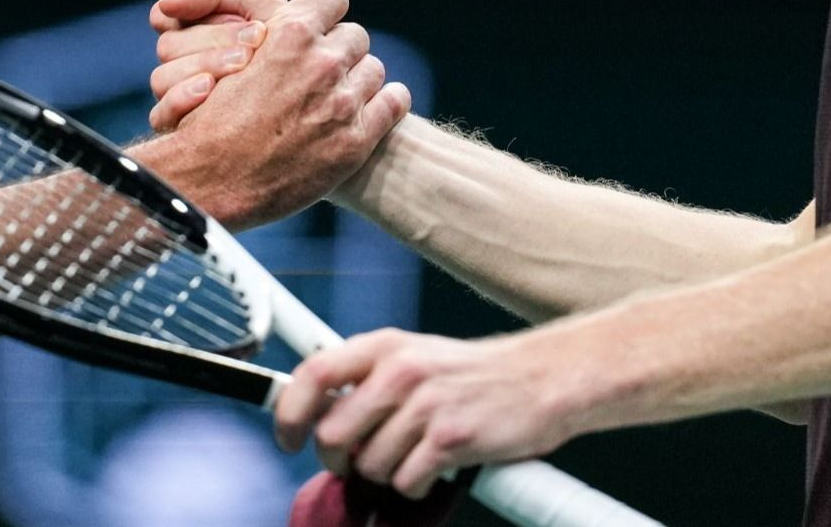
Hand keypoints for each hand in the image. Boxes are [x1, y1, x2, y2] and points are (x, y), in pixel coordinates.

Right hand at [141, 0, 408, 228]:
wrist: (208, 182)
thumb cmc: (209, 121)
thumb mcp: (230, 59)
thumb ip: (268, 36)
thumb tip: (289, 25)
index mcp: (289, 33)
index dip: (325, 14)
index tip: (319, 29)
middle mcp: (321, 62)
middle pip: (356, 36)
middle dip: (339, 51)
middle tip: (321, 73)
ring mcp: (341, 102)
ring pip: (374, 69)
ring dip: (357, 80)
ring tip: (336, 98)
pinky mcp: (355, 141)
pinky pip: (393, 102)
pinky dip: (386, 102)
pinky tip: (370, 110)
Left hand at [274, 329, 580, 498]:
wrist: (541, 379)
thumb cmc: (473, 375)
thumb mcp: (414, 357)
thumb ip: (368, 379)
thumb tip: (318, 417)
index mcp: (385, 346)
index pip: (313, 374)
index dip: (289, 412)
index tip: (288, 438)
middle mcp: (401, 370)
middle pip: (334, 434)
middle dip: (339, 461)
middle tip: (357, 463)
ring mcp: (426, 404)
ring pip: (369, 466)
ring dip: (386, 473)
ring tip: (415, 454)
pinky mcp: (451, 438)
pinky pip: (406, 482)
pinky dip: (416, 484)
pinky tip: (437, 465)